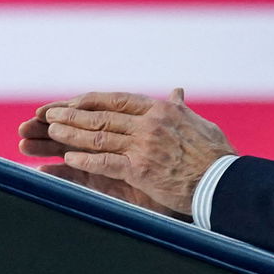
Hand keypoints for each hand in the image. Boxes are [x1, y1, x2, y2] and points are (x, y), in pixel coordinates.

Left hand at [17, 89, 234, 214]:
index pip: (116, 99)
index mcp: (160, 109)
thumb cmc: (216, 155)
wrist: (226, 182)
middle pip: (101, 116)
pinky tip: (68, 160)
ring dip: (70, 134)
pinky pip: (106, 162)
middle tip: (47, 113)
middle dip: (71, 114)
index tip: (71, 102)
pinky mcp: (141, 169)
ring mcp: (144, 145)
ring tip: (49, 130)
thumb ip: (181, 108)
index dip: (89, 101)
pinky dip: (85, 161)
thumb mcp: (198, 123)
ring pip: (98, 136)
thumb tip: (177, 92)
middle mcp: (149, 122)